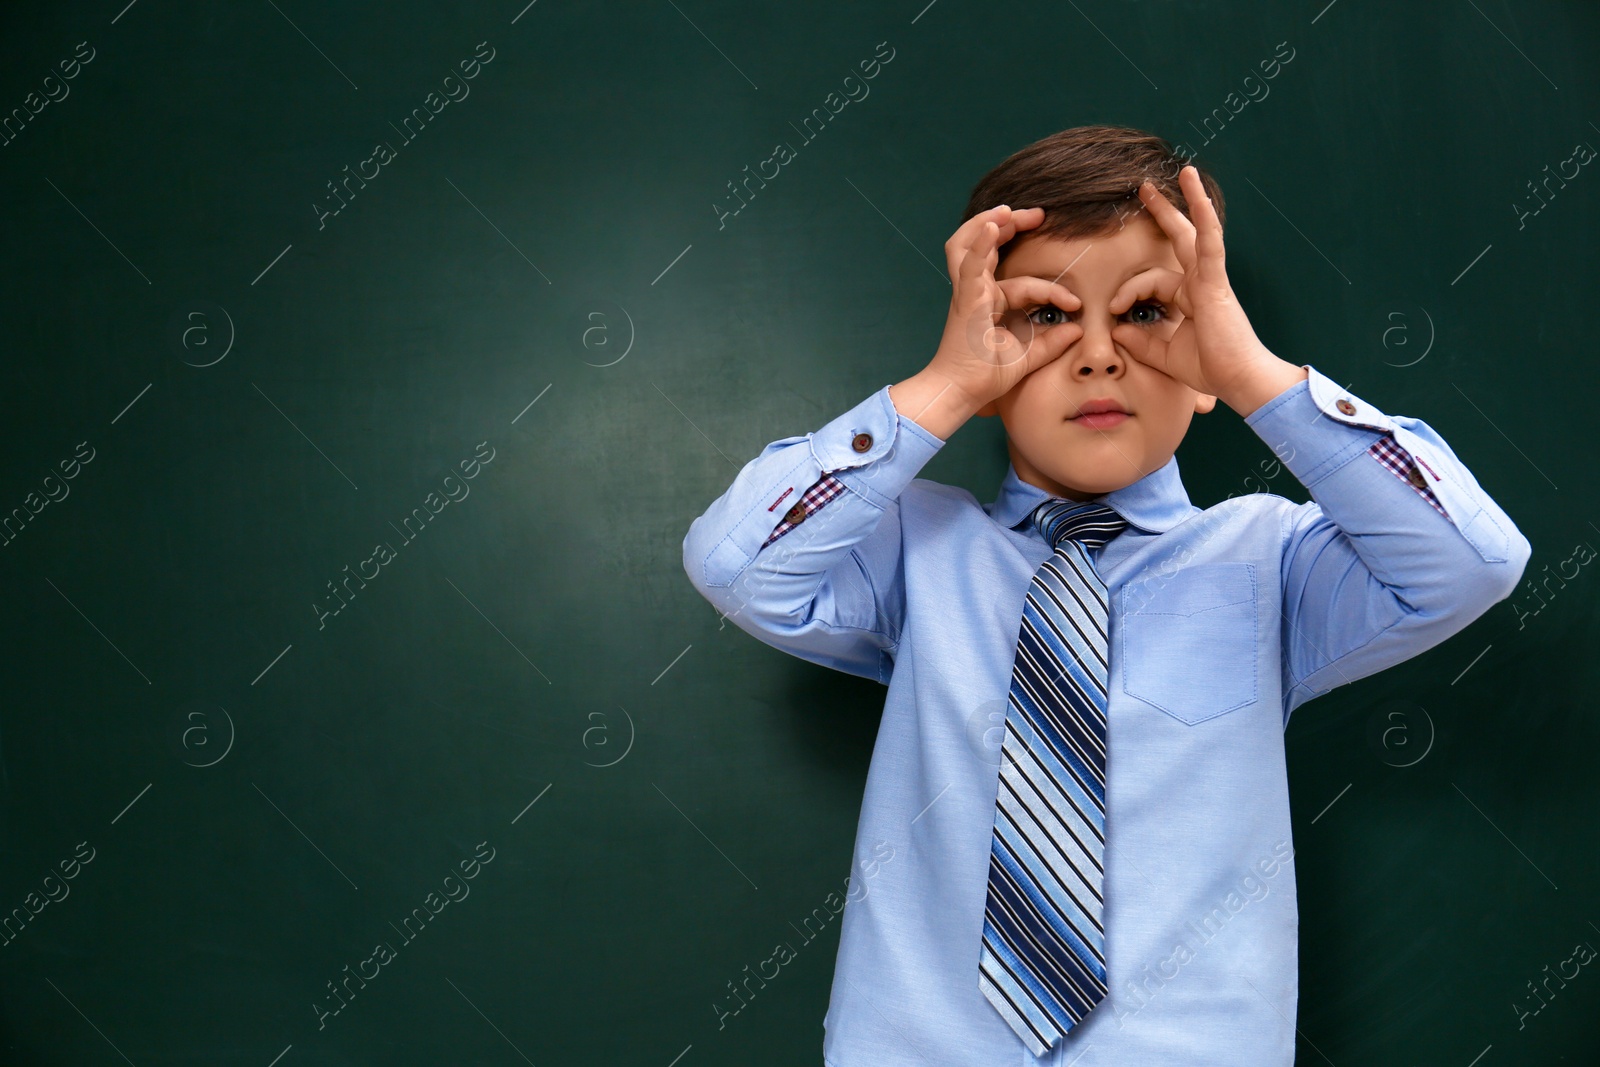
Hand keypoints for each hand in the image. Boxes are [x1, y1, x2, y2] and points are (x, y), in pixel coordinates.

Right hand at [926, 205, 1082, 408]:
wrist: (961, 393)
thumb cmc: (985, 376)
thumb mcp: (1028, 357)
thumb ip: (1051, 343)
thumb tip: (1077, 329)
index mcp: (989, 302)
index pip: (1024, 283)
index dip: (1052, 289)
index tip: (1075, 302)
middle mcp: (976, 292)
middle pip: (986, 245)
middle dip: (1010, 224)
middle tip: (1037, 215)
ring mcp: (968, 293)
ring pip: (968, 244)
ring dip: (988, 223)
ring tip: (1008, 211)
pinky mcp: (966, 299)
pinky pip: (970, 264)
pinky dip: (980, 241)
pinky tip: (993, 225)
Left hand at [1108, 166, 1277, 403]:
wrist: (1238, 379)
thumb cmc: (1209, 368)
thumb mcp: (1164, 355)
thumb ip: (1141, 341)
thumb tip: (1116, 330)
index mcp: (1188, 297)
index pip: (1151, 281)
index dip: (1127, 292)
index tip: (1112, 311)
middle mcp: (1199, 282)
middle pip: (1180, 239)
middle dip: (1163, 213)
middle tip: (1144, 189)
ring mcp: (1209, 279)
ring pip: (1197, 233)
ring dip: (1189, 201)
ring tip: (1183, 172)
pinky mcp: (1216, 282)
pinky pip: (1210, 244)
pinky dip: (1205, 219)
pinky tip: (1198, 196)